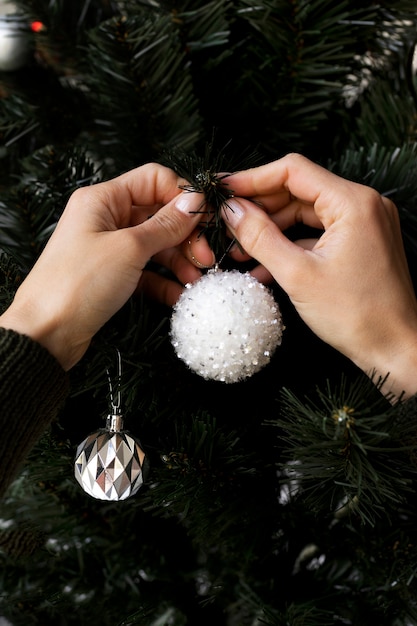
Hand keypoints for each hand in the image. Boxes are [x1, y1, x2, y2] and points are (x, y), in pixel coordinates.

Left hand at [0, 163, 210, 369]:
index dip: (182, 195)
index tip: (205, 217)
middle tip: (206, 257)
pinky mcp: (114, 277)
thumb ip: (166, 224)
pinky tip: (181, 296)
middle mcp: (107, 220)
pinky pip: (148, 273)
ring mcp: (110, 249)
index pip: (152, 180)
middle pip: (159, 215)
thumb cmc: (78, 283)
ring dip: (180, 262)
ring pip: (157, 246)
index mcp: (103, 199)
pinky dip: (166, 283)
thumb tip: (195, 201)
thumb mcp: (129, 248)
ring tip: (197, 280)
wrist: (46, 333)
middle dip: (186, 235)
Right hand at [222, 153, 416, 399]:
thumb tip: (232, 210)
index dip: (253, 179)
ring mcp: (363, 224)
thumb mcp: (297, 275)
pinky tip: (264, 265)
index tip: (225, 190)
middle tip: (228, 225)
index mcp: (353, 204)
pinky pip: (318, 233)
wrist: (394, 348)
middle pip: (298, 190)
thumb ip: (260, 237)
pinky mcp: (360, 242)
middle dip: (260, 209)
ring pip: (305, 213)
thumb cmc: (357, 315)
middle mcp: (363, 205)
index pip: (293, 171)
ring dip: (272, 230)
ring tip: (241, 250)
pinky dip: (291, 244)